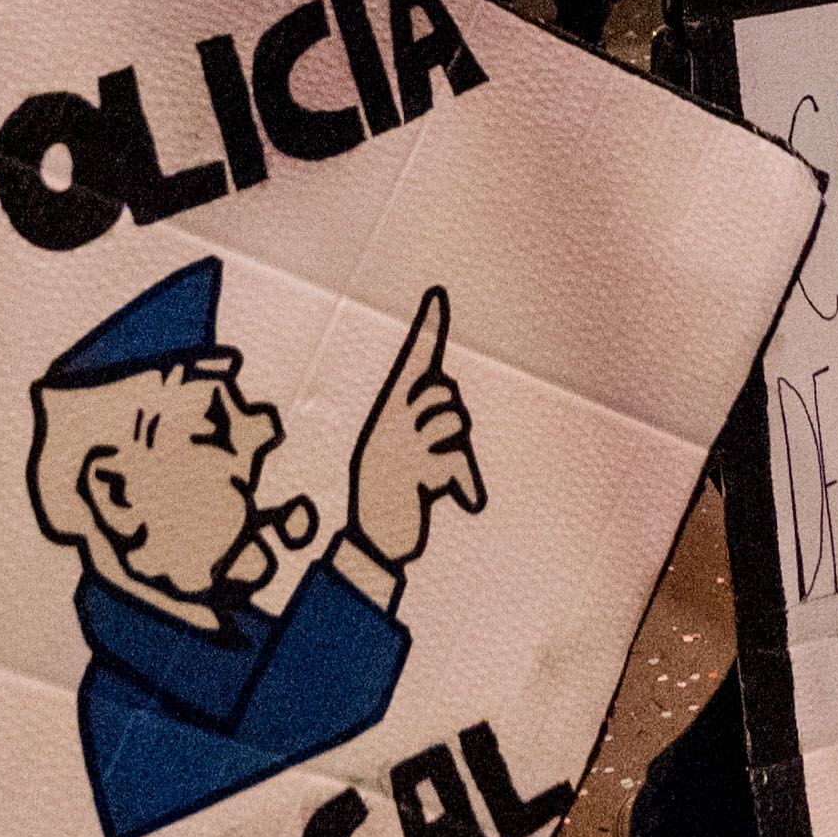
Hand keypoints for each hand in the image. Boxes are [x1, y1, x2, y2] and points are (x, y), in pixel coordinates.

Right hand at [348, 287, 483, 568]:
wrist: (375, 539)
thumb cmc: (396, 490)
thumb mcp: (407, 450)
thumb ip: (429, 424)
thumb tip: (455, 412)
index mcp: (389, 411)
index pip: (413, 362)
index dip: (428, 328)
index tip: (438, 297)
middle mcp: (389, 420)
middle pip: (445, 395)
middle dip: (453, 422)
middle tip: (435, 454)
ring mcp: (398, 444)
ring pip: (454, 425)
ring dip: (456, 453)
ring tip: (433, 476)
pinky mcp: (411, 472)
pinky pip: (456, 463)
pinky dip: (463, 485)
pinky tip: (452, 501)